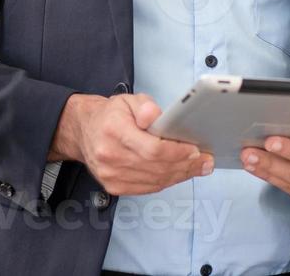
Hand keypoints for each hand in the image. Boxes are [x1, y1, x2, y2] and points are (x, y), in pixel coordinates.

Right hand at [50, 93, 213, 195]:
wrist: (84, 132)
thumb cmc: (109, 115)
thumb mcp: (127, 100)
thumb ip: (145, 106)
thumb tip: (156, 116)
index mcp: (114, 132)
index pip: (152, 149)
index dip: (177, 152)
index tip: (195, 150)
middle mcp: (110, 156)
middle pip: (156, 167)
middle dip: (186, 165)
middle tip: (205, 161)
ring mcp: (111, 175)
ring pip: (154, 180)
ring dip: (180, 175)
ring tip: (198, 167)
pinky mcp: (114, 186)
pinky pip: (147, 188)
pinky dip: (166, 181)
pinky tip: (179, 173)